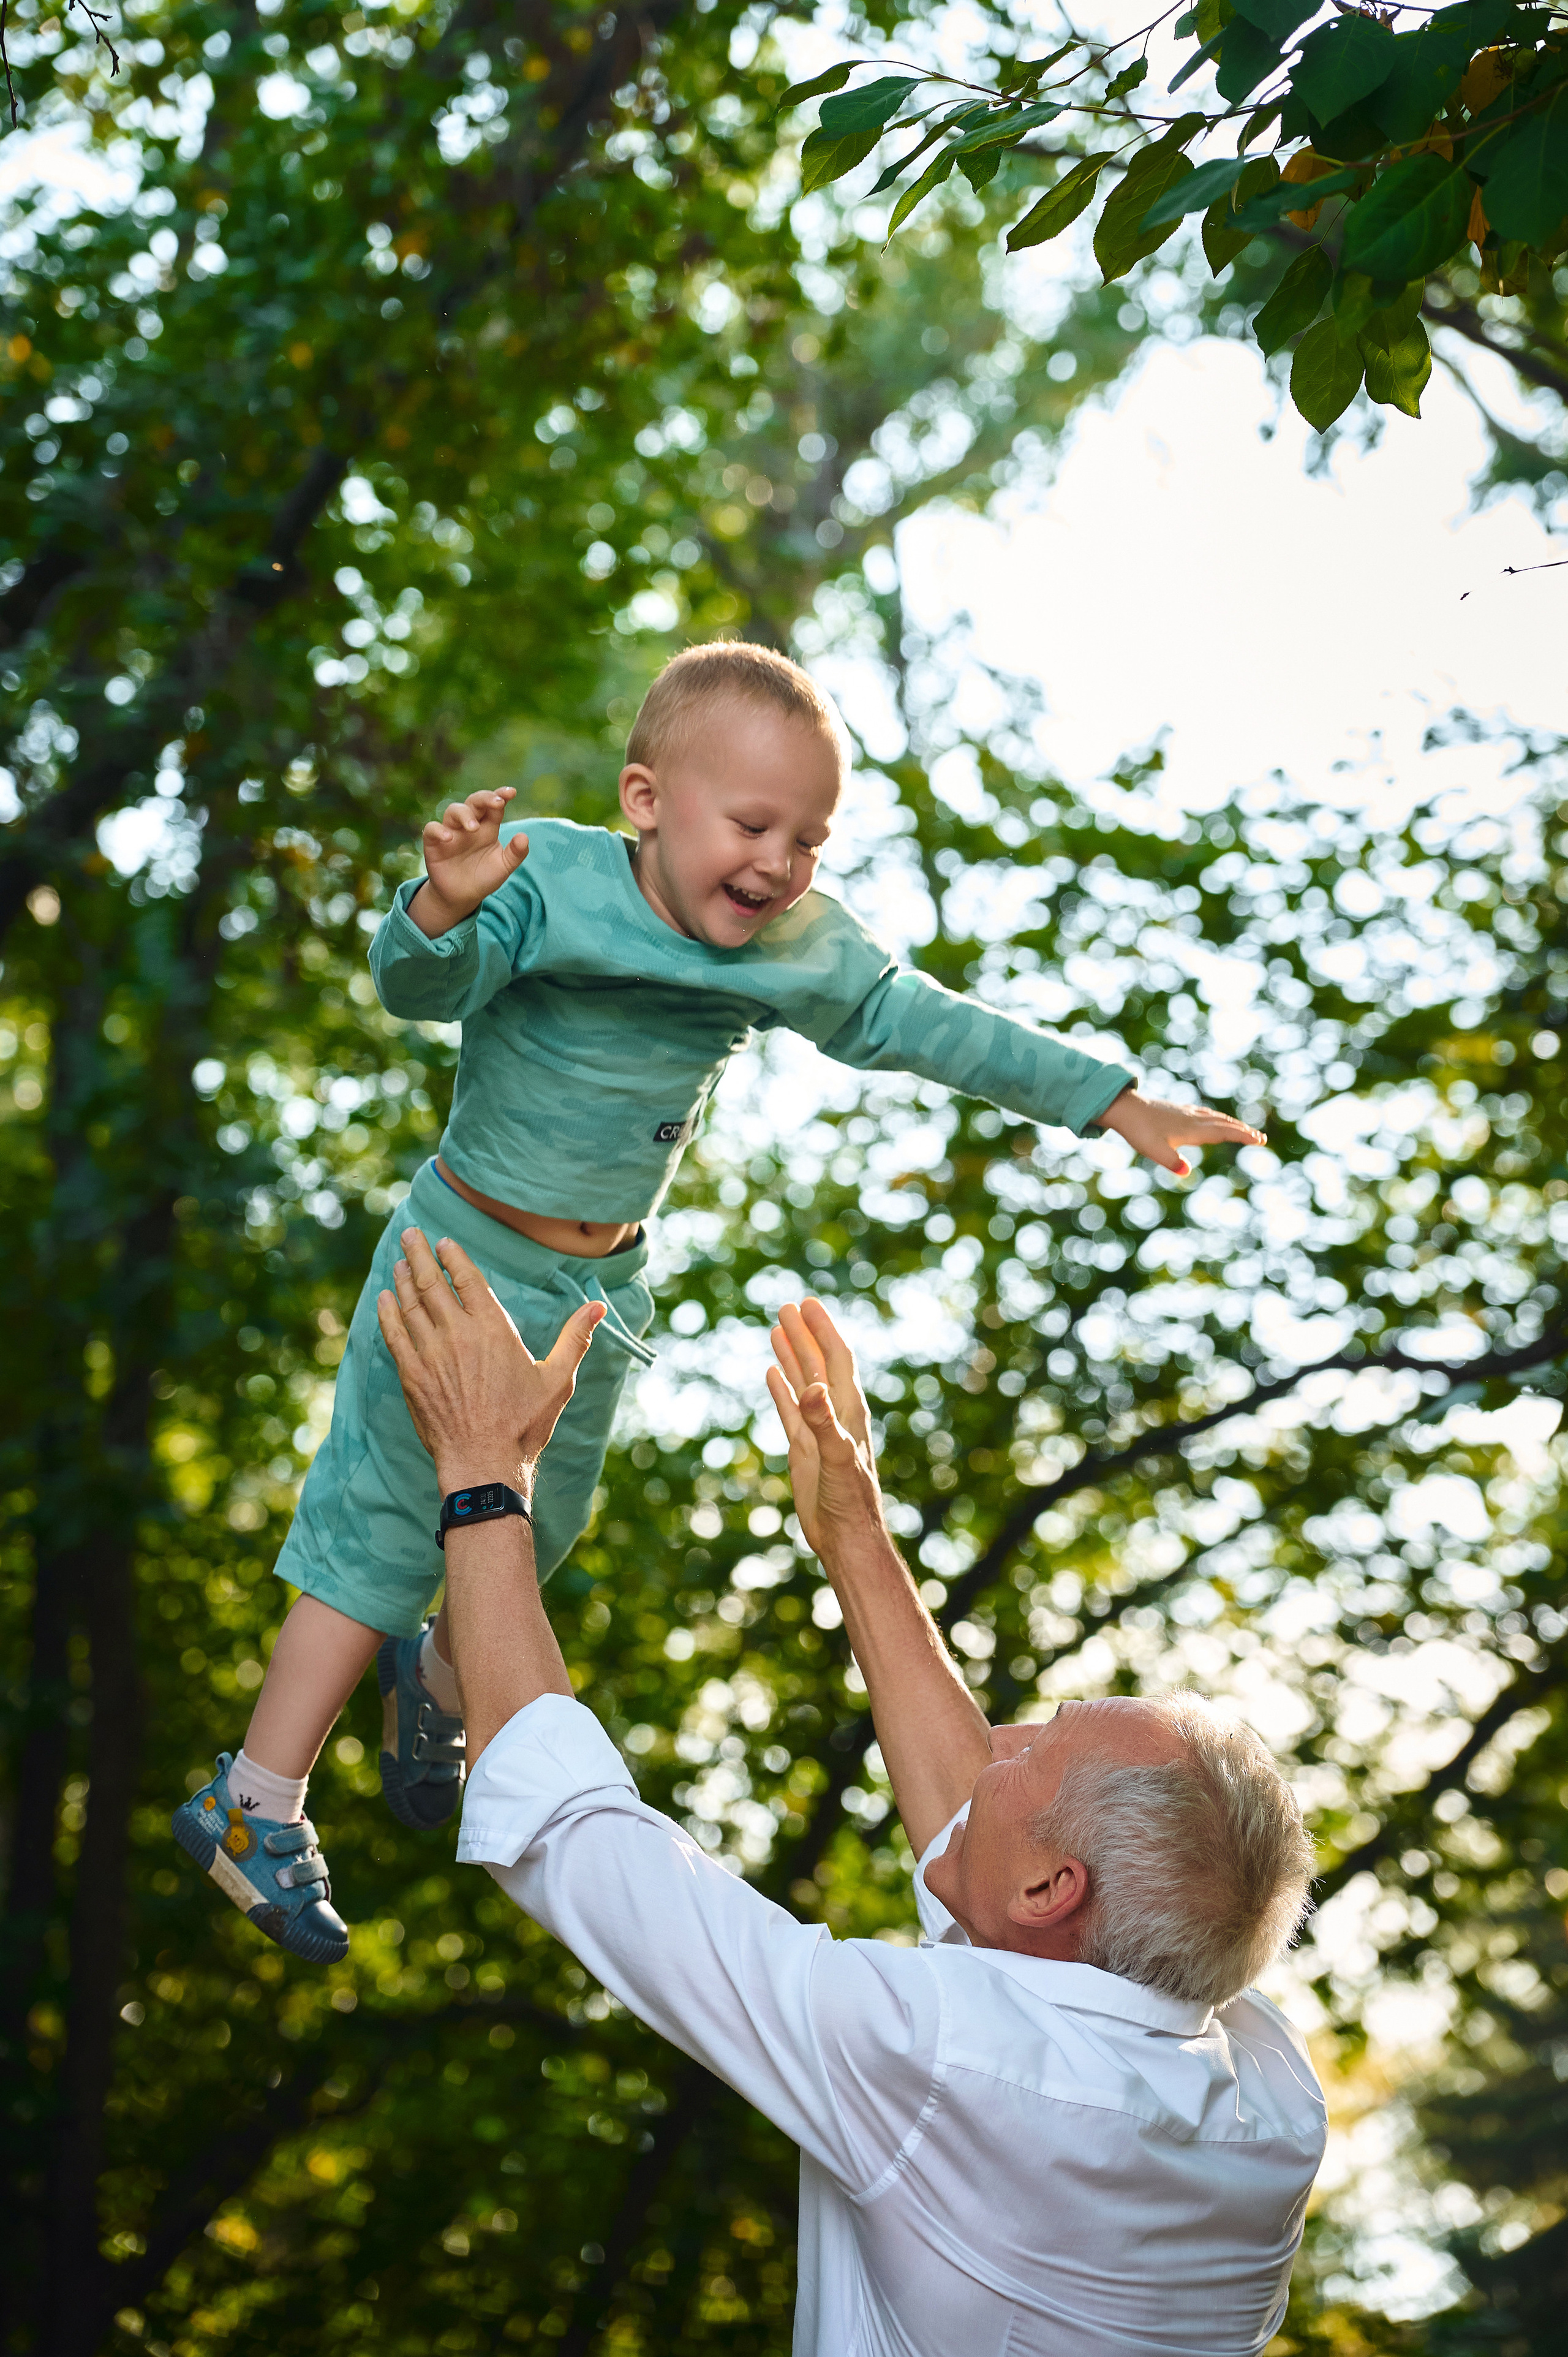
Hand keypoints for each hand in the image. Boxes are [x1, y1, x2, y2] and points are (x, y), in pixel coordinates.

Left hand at [376, 1229, 602, 1491]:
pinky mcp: (411, 1376)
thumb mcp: (558, 1379)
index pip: (468, 1280)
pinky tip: (383, 1299)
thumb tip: (598, 1308)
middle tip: (411, 1234)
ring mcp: (430, 1354)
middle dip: (420, 1255)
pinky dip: (387, 1314)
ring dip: (403, 1279)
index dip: (454, 1257)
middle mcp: (457, 1334)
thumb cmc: (524, 1424)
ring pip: (410, 1305)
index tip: (444, 1242)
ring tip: (398, 1262)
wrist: (484, 1463)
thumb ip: (575, 1338)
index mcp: (493, 1329)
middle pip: (432, 1283)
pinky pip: (394, 1335)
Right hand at [410, 788, 528, 936]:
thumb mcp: (504, 867)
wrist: (462, 897)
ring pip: (453, 810)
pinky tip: (449, 838)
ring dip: (464, 815)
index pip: (494, 806)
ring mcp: (451, 832)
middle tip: (497, 803)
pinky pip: (431, 829)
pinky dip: (438, 830)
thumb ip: (516, 853)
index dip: (501, 796)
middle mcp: (469, 826)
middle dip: (485, 798)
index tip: (511, 792)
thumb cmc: (484, 878)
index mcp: (488, 828)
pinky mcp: (434, 844)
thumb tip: (524, 837)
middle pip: (474, 802)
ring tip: (474, 828)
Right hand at [766, 1299, 883, 1562]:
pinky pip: (790, 1409)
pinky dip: (781, 1388)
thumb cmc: (850, 1499)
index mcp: (849, 1410)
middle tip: (788, 1306)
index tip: (808, 1305)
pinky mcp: (804, 1449)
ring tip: (778, 1328)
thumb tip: (813, 1388)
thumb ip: (824, 1422)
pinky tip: (772, 1372)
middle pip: (818, 1364)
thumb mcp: (837, 1457)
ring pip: (802, 1382)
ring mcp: (818, 1430)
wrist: (845, 1535)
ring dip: (792, 1355)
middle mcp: (834, 1414)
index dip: (823, 1331)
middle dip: (804, 1335)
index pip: (837, 1359)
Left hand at [1093, 1088, 1263, 1176]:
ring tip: (1244, 1129)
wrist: (1125, 1108)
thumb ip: (1172, 1161)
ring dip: (1232, 1124)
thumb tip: (1186, 1171)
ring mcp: (1186, 1113)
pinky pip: (1205, 1114)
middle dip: (1243, 1131)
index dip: (1242, 1136)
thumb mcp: (1154, 1150)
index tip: (1259, 1140)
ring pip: (1215, 1117)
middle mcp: (1193, 1119)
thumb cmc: (1139, 1131)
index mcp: (1192, 1129)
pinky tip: (1214, 1119)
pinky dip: (1217, 1118)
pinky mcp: (1179, 1110)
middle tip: (1260, 1138)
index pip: (1223, 1132)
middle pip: (1224, 1124)